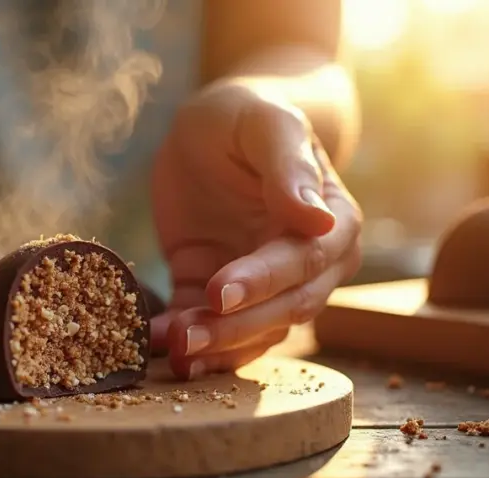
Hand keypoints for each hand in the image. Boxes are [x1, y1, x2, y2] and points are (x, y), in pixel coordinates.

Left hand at [151, 79, 361, 378]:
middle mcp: (308, 265)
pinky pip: (205, 325)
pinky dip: (185, 342)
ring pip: (249, 332)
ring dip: (212, 348)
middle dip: (234, 329)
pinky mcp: (215, 291)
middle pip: (281, 311)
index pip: (304, 262)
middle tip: (188, 337)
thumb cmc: (246, 115)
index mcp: (332, 222)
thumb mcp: (266, 123)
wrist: (209, 130)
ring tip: (171, 351)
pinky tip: (156, 343)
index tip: (221, 291)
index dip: (263, 282)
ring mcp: (262, 285)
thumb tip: (318, 220)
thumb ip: (289, 165)